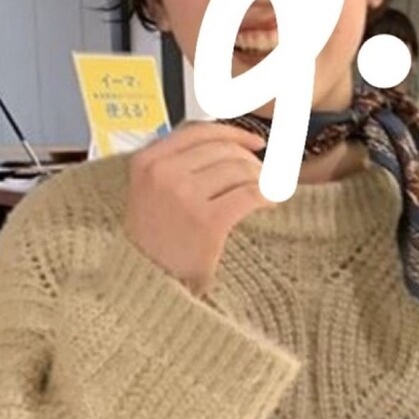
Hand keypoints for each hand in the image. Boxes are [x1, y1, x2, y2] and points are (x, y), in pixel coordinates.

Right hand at [125, 122, 270, 296]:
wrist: (147, 286)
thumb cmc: (154, 246)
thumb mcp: (148, 195)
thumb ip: (174, 167)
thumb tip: (222, 145)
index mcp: (147, 161)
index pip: (198, 131)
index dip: (232, 133)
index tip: (254, 142)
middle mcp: (163, 173)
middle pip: (222, 150)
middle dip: (250, 161)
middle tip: (266, 176)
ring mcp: (184, 196)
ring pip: (238, 170)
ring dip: (262, 179)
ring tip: (270, 192)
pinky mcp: (208, 221)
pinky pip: (248, 194)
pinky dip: (267, 195)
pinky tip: (272, 203)